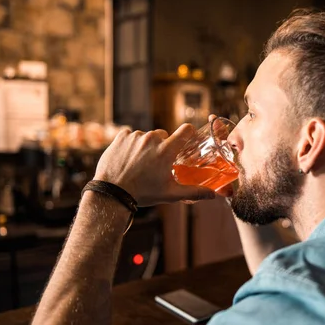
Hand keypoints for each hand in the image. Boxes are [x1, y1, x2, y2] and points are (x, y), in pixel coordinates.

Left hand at [94, 125, 214, 205]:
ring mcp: (136, 136)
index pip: (186, 130)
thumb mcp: (171, 194)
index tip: (188, 138)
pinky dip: (132, 144)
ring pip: (147, 136)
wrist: (112, 193)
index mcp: (166, 150)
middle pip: (165, 135)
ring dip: (147, 146)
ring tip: (140, 163)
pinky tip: (129, 157)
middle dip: (163, 146)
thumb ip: (194, 192)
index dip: (189, 132)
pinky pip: (132, 135)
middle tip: (158, 162)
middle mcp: (152, 139)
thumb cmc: (143, 193)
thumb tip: (212, 194)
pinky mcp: (122, 136)